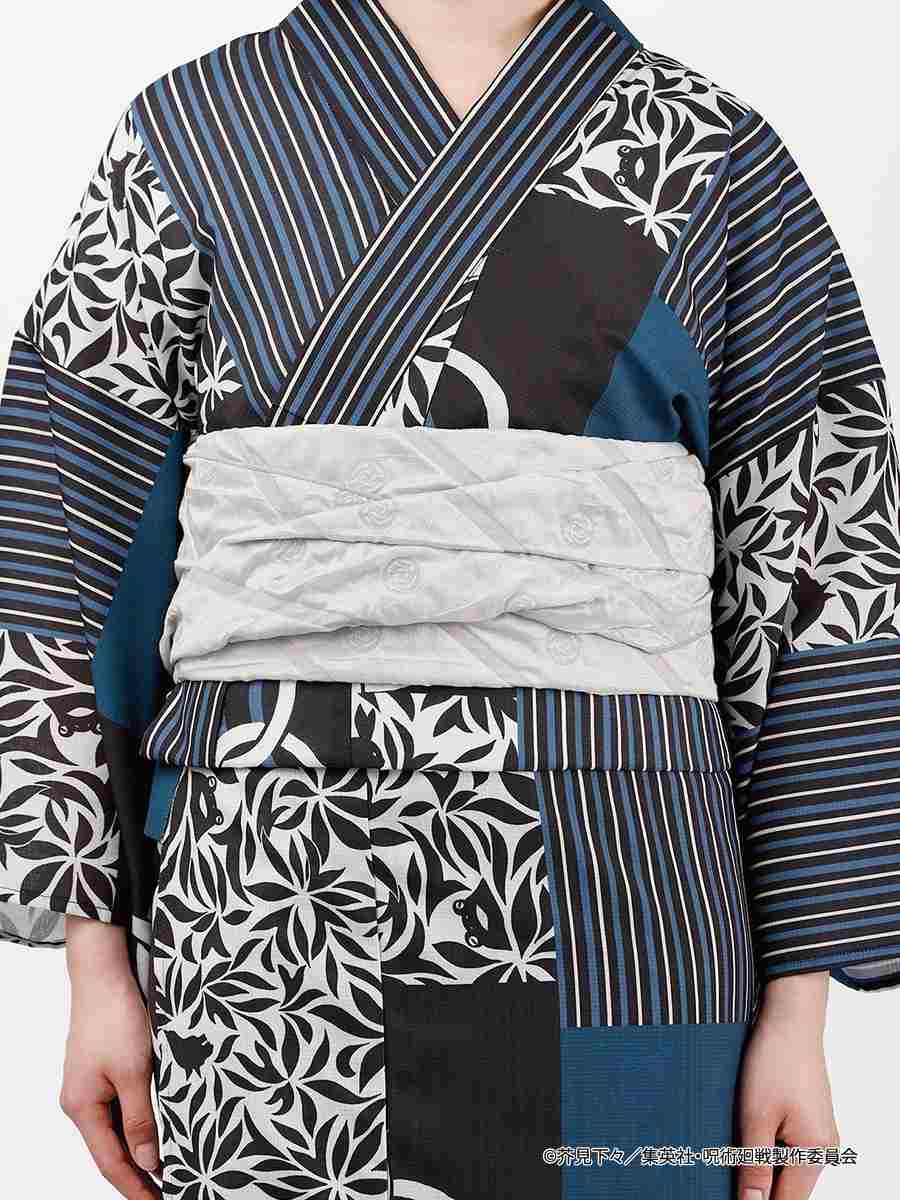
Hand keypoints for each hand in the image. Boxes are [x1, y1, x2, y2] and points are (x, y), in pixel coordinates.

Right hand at [60, 916, 160, 1199]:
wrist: (104, 973)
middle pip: (113, 1148)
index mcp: (83, 1108)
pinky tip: (159, 1125)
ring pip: (119, 1126)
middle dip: (140, 1172)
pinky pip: (121, 1105)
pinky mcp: (104, 1068)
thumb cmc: (116, 1017)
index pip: (112, 1162)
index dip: (136, 1189)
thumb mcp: (135, 1071)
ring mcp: (92, 1085)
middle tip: (170, 1190)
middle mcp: (82, 1101)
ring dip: (142, 1146)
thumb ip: (141, 1118)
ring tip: (169, 1166)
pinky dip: (140, 1120)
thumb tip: (148, 1162)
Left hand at [737, 972, 838, 1199]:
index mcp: (814, 1155)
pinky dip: (764, 1143)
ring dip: (757, 1161)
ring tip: (731, 1137)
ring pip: (784, 1166)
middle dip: (753, 1181)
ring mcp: (819, 1134)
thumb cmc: (773, 1060)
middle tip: (722, 1158)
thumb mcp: (755, 1116)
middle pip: (785, 1187)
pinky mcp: (810, 1119)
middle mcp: (823, 1149)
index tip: (725, 1189)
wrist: (790, 1017)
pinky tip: (744, 1127)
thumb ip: (754, 1167)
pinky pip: (786, 1146)